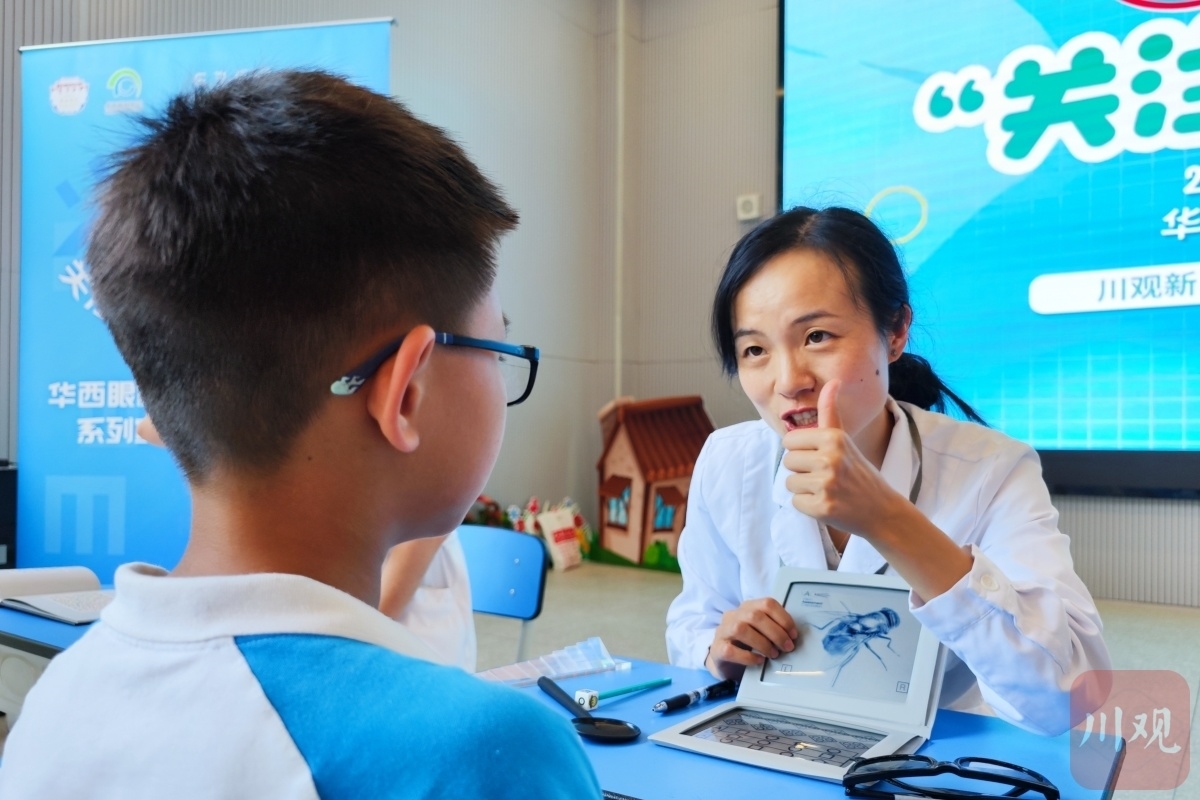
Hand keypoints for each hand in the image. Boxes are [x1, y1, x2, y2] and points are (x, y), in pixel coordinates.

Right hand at [705, 597, 798, 680]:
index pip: (767, 603)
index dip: (783, 618)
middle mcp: (733, 615)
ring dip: (762, 643)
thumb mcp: (760, 631)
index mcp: (747, 607)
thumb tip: (793, 636)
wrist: (723, 659)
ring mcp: (723, 631)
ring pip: (741, 629)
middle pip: (755, 616)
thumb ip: (773, 627)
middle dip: (776, 633)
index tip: (793, 634)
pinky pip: (731, 650)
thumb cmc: (746, 644)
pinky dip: (748, 656)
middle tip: (787, 647)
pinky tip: (759, 660)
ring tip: (773, 654)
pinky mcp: (717, 649)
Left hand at [780, 380, 903, 536]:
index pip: (789, 441)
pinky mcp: (822, 507)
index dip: (801, 450)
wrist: (882, 509)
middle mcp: (830, 459)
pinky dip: (808, 506)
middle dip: (802, 470)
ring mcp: (826, 484)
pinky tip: (827, 503)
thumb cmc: (859, 471)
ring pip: (790, 482)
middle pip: (788, 461)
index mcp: (833, 438)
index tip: (818, 457)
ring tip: (827, 489)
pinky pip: (796, 502)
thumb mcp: (845, 439)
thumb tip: (833, 381)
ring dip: (804, 489)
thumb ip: (830, 411)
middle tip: (826, 475)